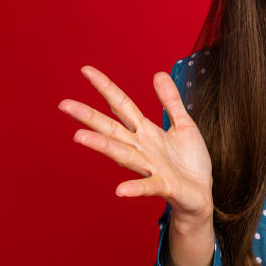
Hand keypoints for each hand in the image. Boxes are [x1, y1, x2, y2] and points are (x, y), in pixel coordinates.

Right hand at [58, 66, 213, 222]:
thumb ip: (171, 101)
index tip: (86, 70)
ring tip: (78, 137)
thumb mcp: (184, 124)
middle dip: (89, 117)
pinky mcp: (164, 186)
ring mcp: (150, 168)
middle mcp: (141, 148)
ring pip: (122, 154)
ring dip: (102, 146)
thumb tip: (158, 73)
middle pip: (111, 129)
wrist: (201, 194)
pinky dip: (134, 188)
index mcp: (146, 131)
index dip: (105, 87)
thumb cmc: (189, 161)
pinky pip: (148, 186)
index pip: (121, 105)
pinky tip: (120, 191)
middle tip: (64, 104)